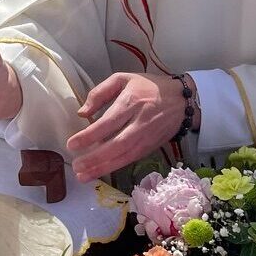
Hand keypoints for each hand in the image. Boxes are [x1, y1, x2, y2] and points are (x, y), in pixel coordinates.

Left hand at [67, 72, 186, 181]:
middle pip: (117, 144)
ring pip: (125, 156)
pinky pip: (132, 159)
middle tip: (76, 166)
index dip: (90, 135)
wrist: (183, 100)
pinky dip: (116, 167)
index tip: (72, 144)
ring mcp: (148, 137)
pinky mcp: (152, 147)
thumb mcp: (123, 79)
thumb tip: (82, 112)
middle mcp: (141, 121)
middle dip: (95, 158)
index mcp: (132, 101)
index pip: (109, 122)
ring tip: (84, 176)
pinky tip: (101, 171)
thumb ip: (100, 93)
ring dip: (104, 167)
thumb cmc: (148, 87)